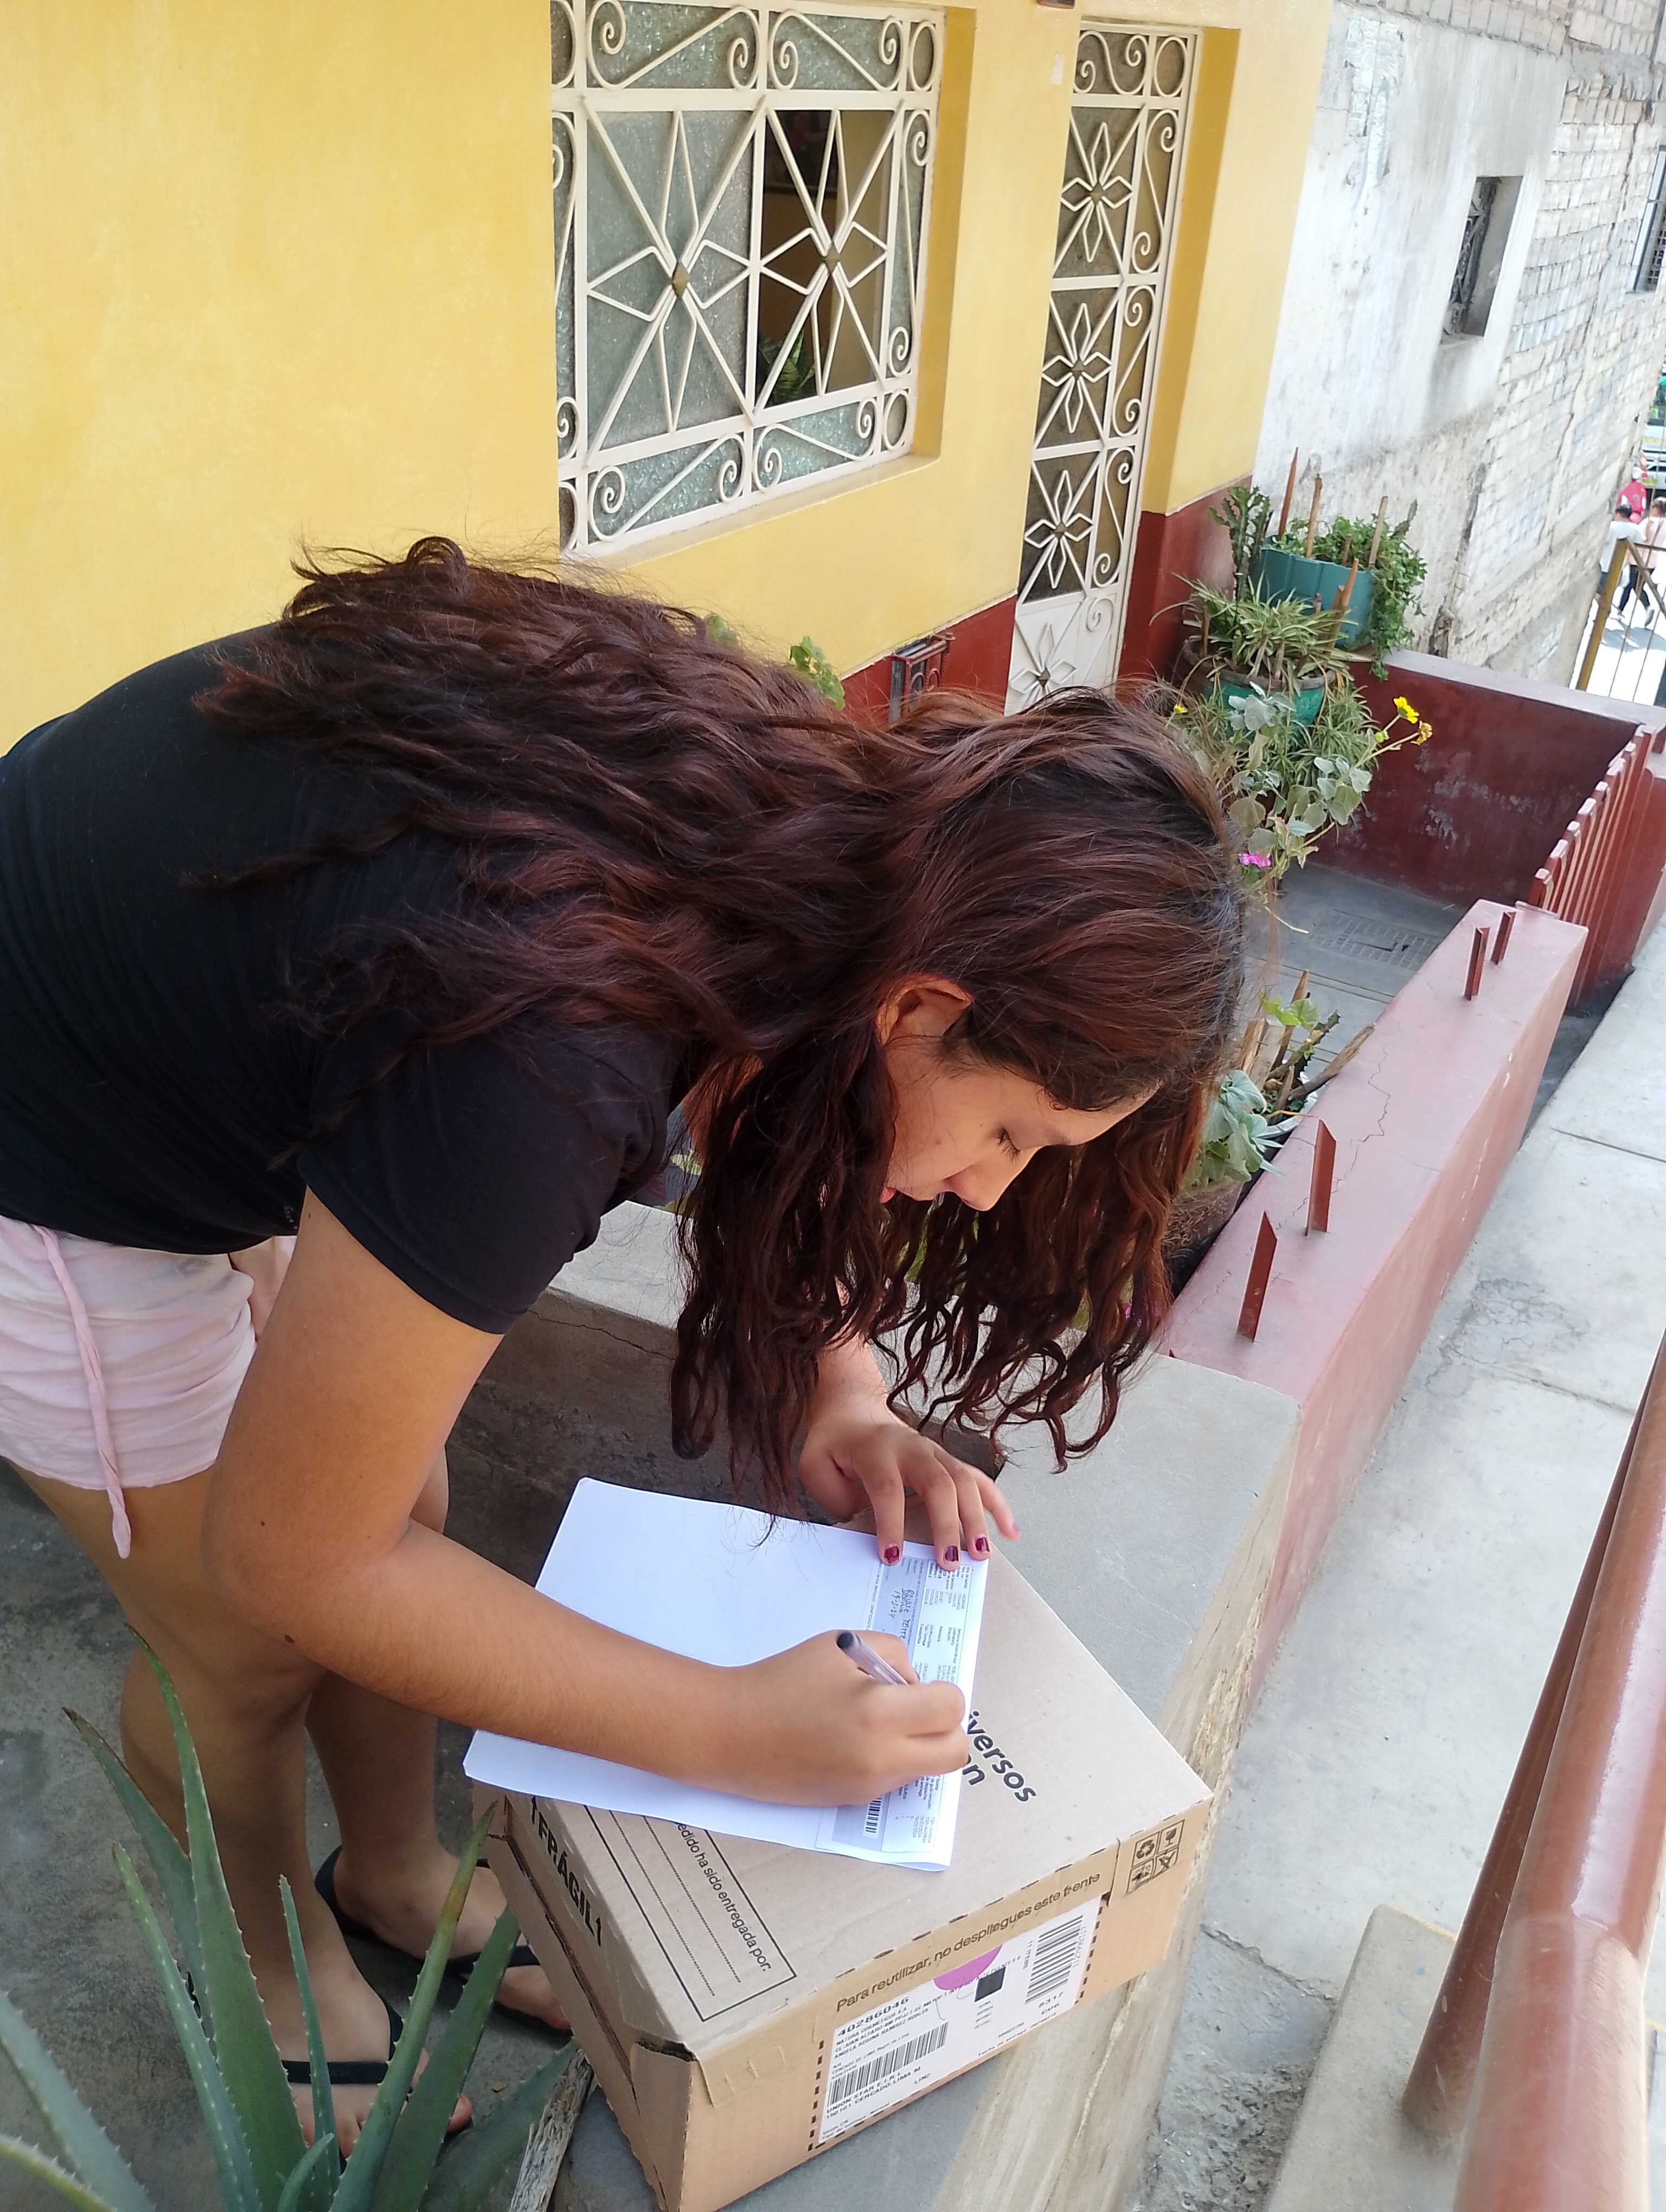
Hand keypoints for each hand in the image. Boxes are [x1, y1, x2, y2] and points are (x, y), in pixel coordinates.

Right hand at [710, 1632, 967, 1804]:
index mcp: (878, 1712)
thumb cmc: (783, 1679)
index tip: (913, 1684)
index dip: (940, 1690)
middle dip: (945, 1727)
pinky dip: (890, 1758)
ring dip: (918, 1743)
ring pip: (927, 1767)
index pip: (951, 1708)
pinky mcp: (854, 1801)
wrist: (731, 1731)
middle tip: (913, 1707)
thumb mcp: (842, 1645)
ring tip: (875, 1720)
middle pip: (954, 1752)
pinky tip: (853, 1739)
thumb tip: (916, 1686)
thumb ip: (893, 1656)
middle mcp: (881, 1758)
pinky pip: (895, 1779)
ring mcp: (869, 1786)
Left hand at [799, 1392, 1018, 1569]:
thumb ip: (834, 1497)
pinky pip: (979, 1479)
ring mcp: (936, 1452)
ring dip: (977, 1518)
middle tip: (947, 1563)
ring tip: (981, 1556)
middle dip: (946, 1524)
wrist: (853, 1410)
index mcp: (875, 1450)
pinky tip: (1011, 1532)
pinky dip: (998, 1505)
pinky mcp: (949, 1460)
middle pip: (939, 1482)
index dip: (890, 1522)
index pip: (887, 1486)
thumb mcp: (816, 1467)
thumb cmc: (834, 1445)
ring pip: (965, 1480)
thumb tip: (862, 1534)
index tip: (892, 1557)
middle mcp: (912, 1448)